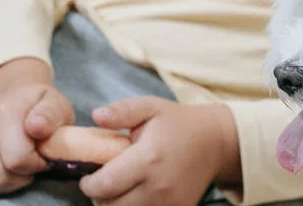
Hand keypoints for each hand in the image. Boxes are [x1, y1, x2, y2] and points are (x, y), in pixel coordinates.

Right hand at [0, 59, 74, 195]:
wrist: (13, 97)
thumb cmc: (39, 105)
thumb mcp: (54, 103)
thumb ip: (50, 114)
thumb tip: (37, 127)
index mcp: (5, 112)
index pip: (18, 157)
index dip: (38, 162)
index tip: (45, 153)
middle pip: (2, 174)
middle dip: (25, 173)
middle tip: (36, 160)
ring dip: (13, 181)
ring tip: (24, 164)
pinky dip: (1, 183)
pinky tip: (12, 169)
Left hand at [79, 96, 241, 205]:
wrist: (215, 141)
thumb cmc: (179, 123)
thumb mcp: (150, 108)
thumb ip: (122, 111)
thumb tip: (96, 115)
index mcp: (148, 158)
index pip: (104, 185)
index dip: (88, 184)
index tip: (88, 176)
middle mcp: (158, 186)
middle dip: (100, 197)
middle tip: (103, 182)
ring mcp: (170, 203)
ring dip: (117, 205)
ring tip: (119, 188)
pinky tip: (137, 193)